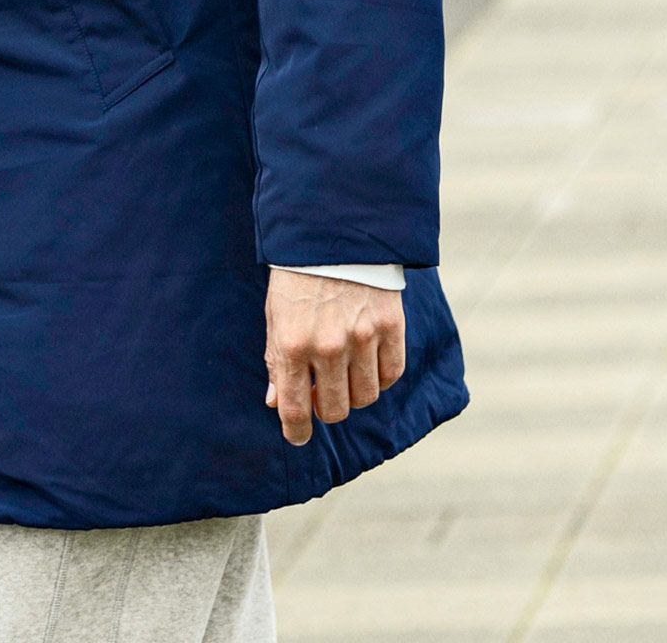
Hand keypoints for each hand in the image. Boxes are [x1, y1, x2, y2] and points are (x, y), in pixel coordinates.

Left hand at [263, 268, 404, 445]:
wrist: (334, 230)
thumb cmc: (297, 274)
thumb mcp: (275, 314)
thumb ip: (276, 359)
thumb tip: (276, 402)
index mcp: (291, 344)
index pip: (295, 409)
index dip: (296, 431)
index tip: (298, 436)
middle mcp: (327, 346)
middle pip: (335, 410)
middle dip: (326, 409)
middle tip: (322, 393)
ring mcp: (362, 338)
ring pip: (365, 398)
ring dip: (354, 393)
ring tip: (345, 372)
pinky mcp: (390, 327)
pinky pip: (391, 375)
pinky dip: (380, 377)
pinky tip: (368, 361)